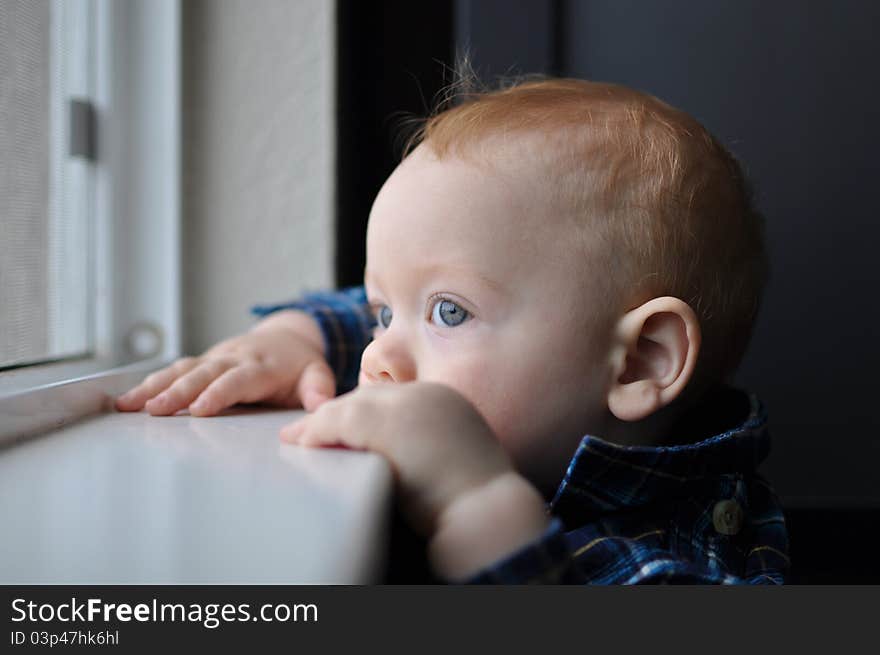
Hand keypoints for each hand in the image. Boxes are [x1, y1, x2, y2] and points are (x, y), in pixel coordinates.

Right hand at [115, 310, 335, 415]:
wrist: (287, 336)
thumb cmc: (301, 364)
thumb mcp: (317, 373)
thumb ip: (319, 389)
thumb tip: (322, 406)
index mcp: (262, 366)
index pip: (238, 379)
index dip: (219, 393)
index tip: (199, 409)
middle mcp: (234, 358)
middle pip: (203, 374)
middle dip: (177, 392)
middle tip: (153, 411)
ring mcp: (215, 357)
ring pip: (182, 369)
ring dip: (154, 386)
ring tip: (126, 405)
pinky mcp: (202, 361)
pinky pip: (175, 370)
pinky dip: (150, 382)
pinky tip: (126, 399)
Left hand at [280, 382, 549, 578]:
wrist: (489, 512)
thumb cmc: (472, 502)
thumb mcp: (449, 463)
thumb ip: (424, 450)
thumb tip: (396, 460)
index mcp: (446, 401)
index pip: (390, 400)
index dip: (359, 415)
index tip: (339, 431)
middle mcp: (428, 394)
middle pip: (368, 397)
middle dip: (337, 415)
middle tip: (307, 433)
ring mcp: (408, 404)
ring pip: (350, 406)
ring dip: (320, 424)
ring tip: (296, 440)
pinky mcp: (388, 422)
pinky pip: (339, 421)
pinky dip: (317, 432)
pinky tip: (302, 446)